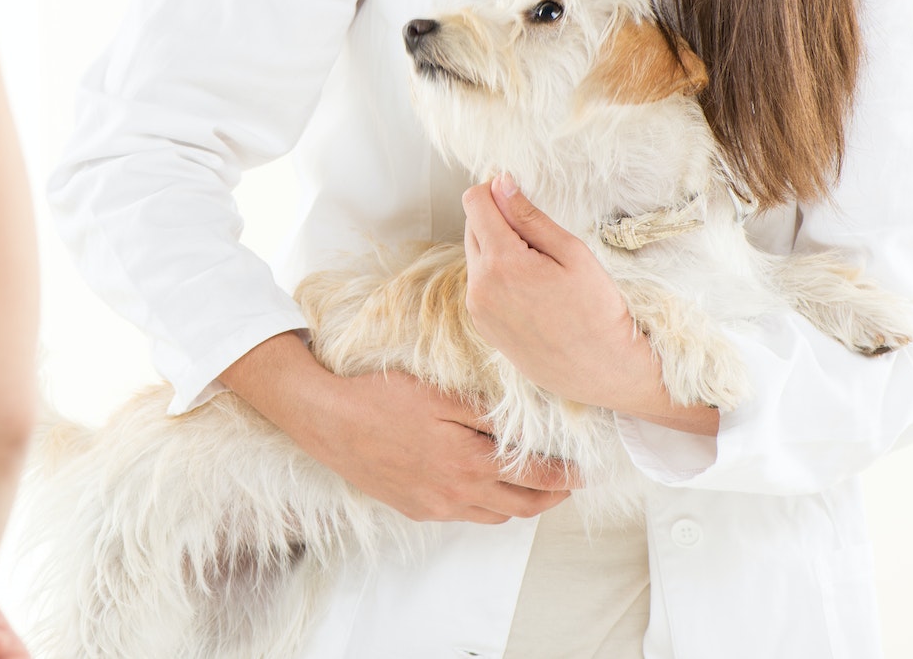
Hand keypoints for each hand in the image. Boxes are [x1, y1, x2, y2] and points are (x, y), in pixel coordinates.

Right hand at [305, 369, 576, 523]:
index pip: (536, 477)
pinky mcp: (417, 509)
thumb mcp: (440, 394)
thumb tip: (529, 427)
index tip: (584, 472)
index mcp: (469, 462)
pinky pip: (464, 515)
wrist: (328, 420)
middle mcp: (456, 493)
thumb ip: (487, 414)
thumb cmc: (381, 398)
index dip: (566, 476)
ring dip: (519, 504)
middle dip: (552, 497)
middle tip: (568, 483)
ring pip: (495, 516)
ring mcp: (436, 506)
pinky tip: (482, 485)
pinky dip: (485, 506)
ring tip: (531, 485)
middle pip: (522, 507)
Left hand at [462, 174, 664, 413]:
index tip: (518, 195)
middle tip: (538, 237)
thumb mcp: (572, 253)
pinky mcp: (482, 325)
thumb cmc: (596, 310)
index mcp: (501, 263)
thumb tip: (499, 183)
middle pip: (471, 226)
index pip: (474, 203)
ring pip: (475, 255)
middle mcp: (479, 286)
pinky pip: (479, 284)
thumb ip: (529, 216)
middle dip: (498, 219)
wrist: (601, 371)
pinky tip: (530, 289)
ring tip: (538, 267)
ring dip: (497, 247)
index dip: (495, 190)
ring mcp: (477, 309)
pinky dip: (497, 275)